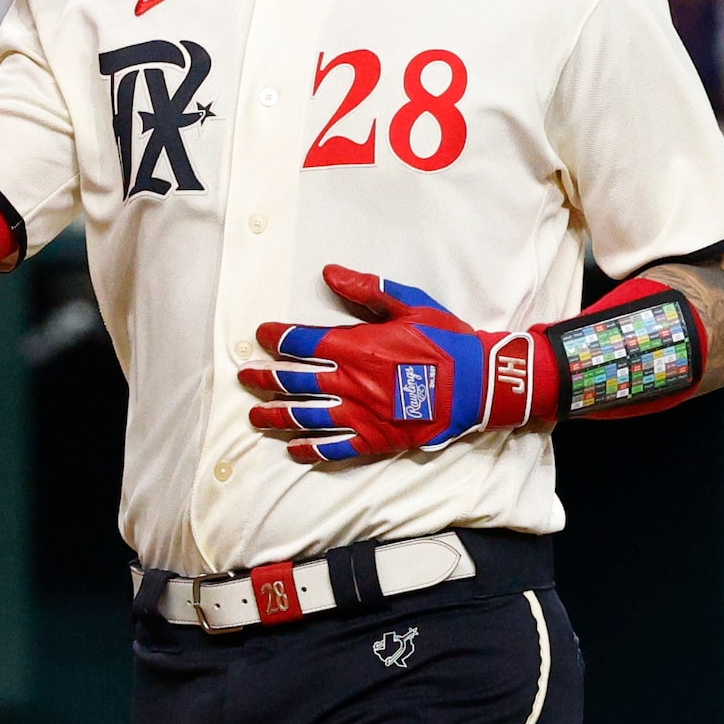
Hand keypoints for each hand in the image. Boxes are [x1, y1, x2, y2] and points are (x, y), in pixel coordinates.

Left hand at [239, 265, 555, 463]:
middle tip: (245, 377)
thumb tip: (329, 273)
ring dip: (277, 416)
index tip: (262, 335)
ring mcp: (360, 415)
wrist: (479, 384)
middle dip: (265, 378)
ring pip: (306, 417)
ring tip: (256, 416)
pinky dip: (311, 450)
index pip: (301, 342)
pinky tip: (294, 450)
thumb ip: (367, 290)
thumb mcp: (409, 304)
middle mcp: (350, 383)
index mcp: (356, 347)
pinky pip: (335, 449)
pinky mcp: (375, 439)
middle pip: (294, 381)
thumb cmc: (446, 341)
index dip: (276, 337)